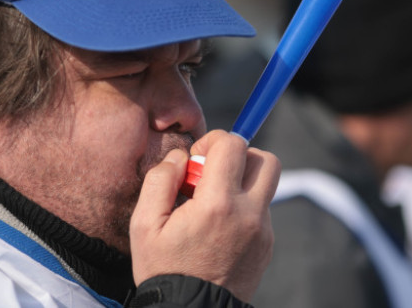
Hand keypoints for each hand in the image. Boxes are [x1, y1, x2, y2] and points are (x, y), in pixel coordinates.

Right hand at [130, 130, 281, 301]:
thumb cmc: (164, 270)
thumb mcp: (144, 225)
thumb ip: (160, 179)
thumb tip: (180, 157)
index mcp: (218, 204)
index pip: (233, 145)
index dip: (212, 141)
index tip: (195, 160)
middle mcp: (249, 215)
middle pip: (265, 159)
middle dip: (238, 156)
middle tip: (211, 174)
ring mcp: (262, 232)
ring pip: (265, 184)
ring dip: (241, 181)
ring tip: (211, 203)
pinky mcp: (267, 245)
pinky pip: (260, 210)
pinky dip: (242, 207)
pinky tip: (217, 227)